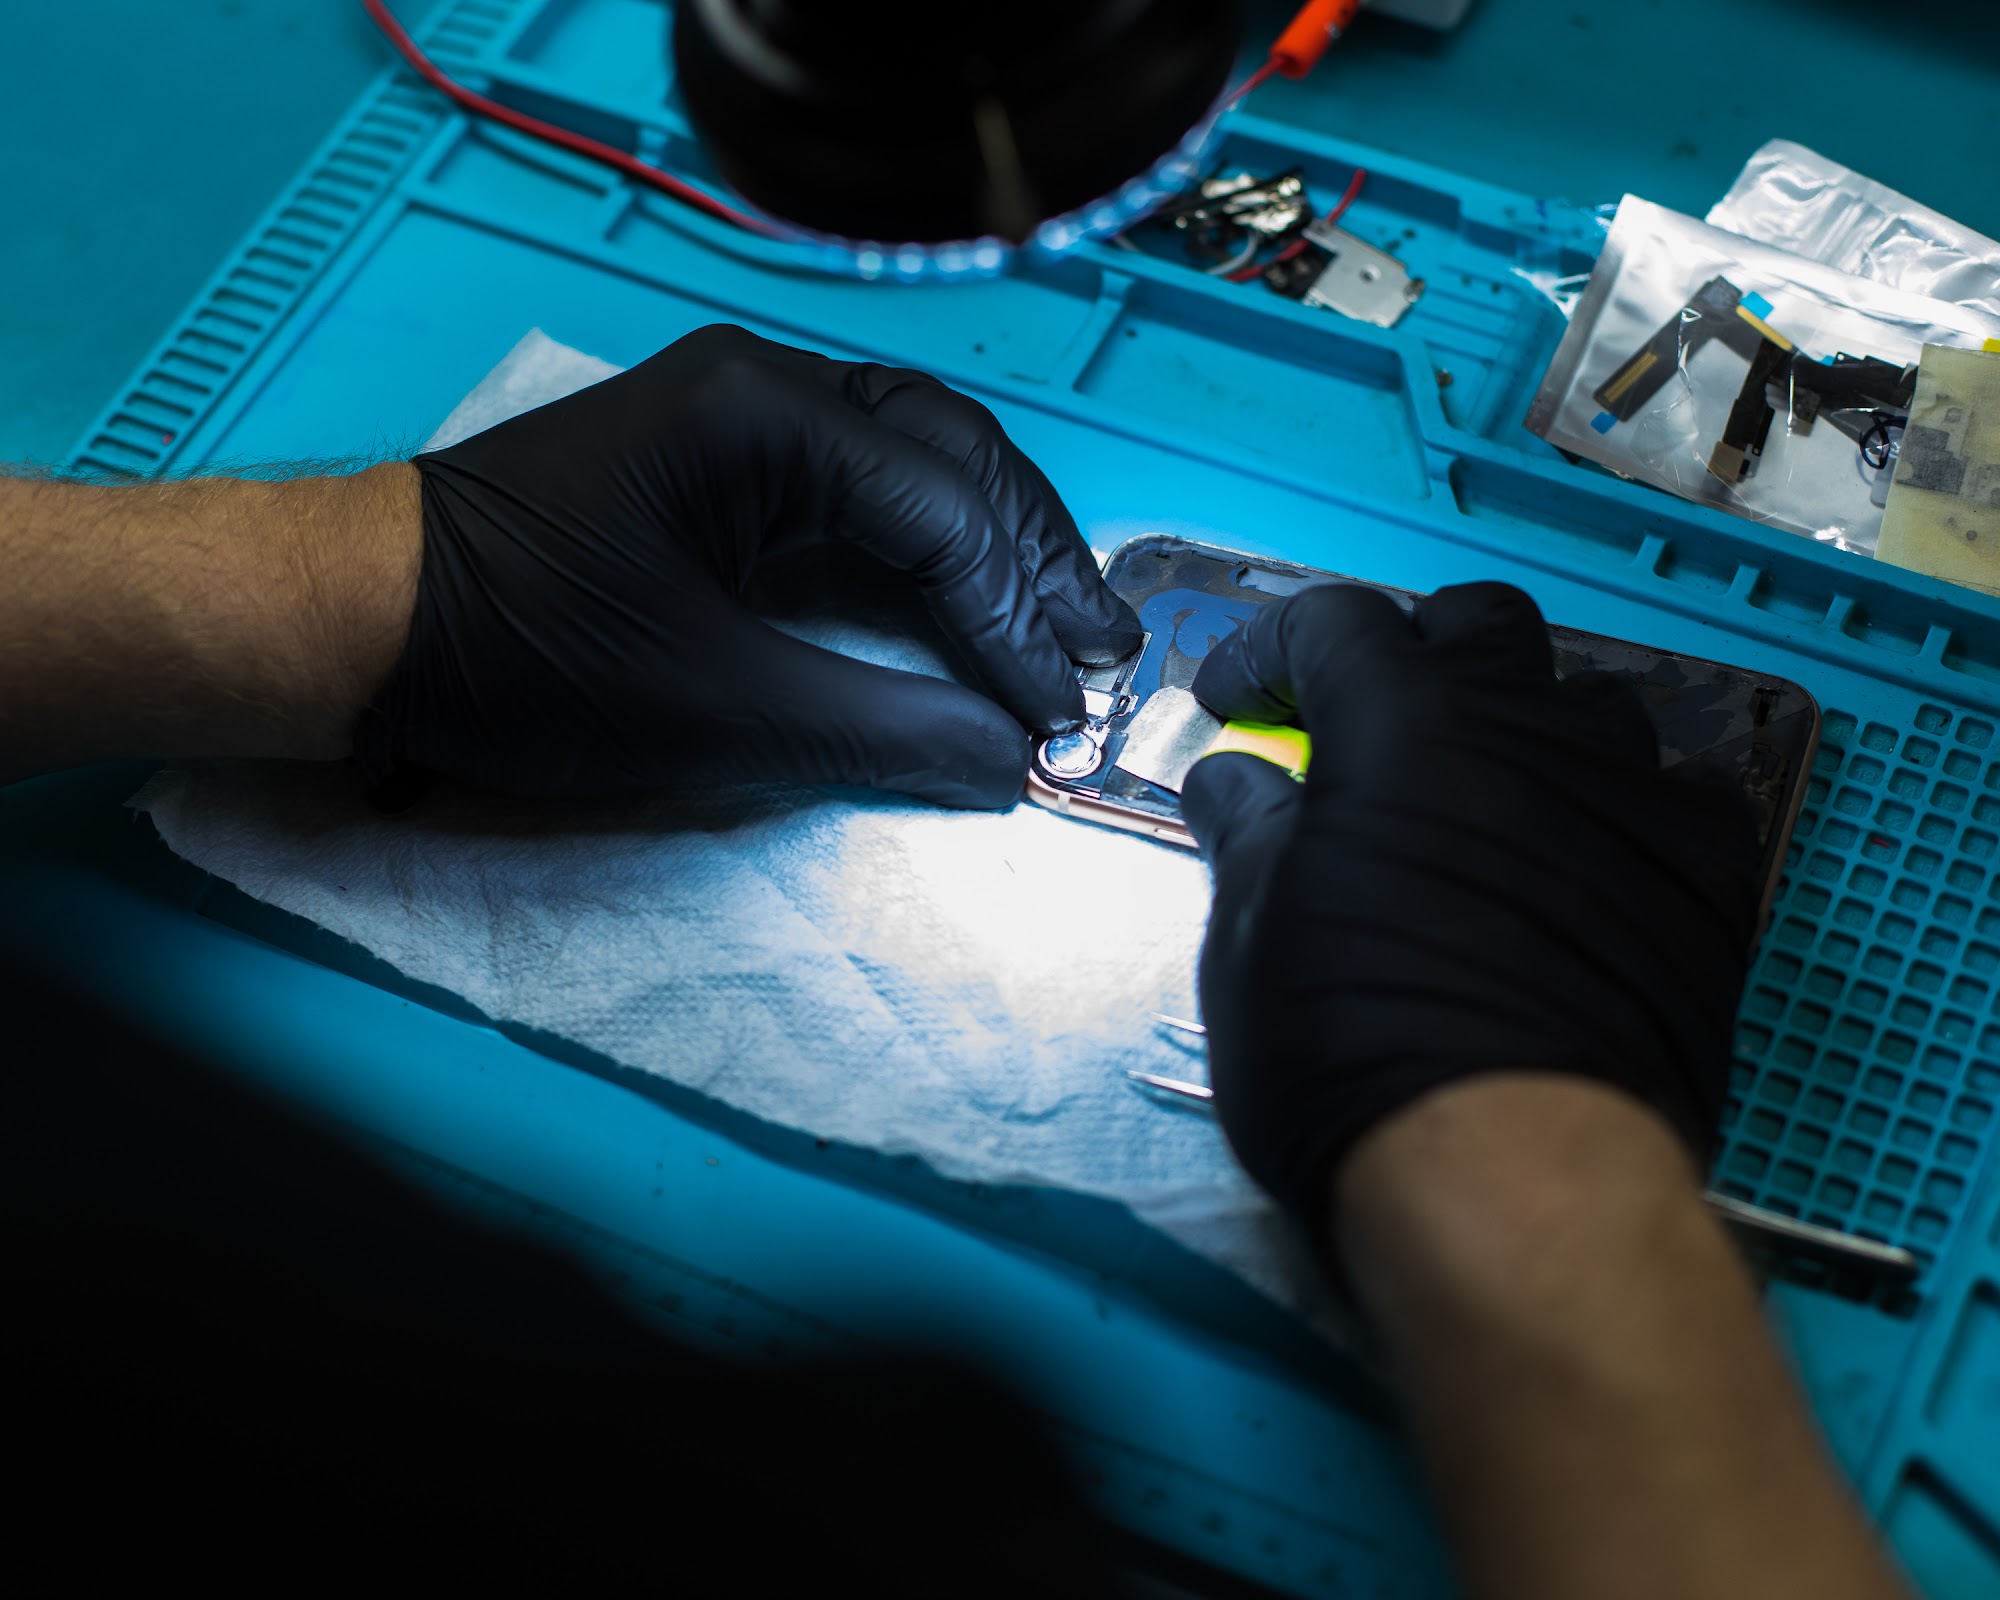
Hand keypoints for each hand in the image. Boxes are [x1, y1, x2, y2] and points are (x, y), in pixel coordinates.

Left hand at [356, 325, 1140, 804]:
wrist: (366, 629)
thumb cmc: (530, 657)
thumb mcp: (717, 709)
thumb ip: (883, 730)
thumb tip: (1011, 765)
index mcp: (764, 415)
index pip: (938, 509)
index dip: (1013, 619)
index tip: (1060, 713)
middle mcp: (766, 386)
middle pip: (950, 453)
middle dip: (1033, 557)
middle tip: (1103, 654)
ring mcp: (740, 416)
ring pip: (913, 460)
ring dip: (992, 544)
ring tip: (1064, 626)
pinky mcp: (720, 464)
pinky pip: (859, 490)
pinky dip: (926, 549)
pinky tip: (969, 598)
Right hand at [1178, 582, 1759, 1228]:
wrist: (1514, 1177)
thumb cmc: (1346, 1047)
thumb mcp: (1252, 936)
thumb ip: (1250, 833)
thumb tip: (1236, 777)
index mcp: (1401, 719)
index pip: (1333, 623)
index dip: (1269, 651)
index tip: (1236, 705)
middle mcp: (1528, 725)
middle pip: (1478, 626)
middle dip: (1413, 655)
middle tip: (1369, 736)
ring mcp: (1635, 792)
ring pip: (1585, 702)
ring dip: (1522, 731)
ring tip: (1487, 809)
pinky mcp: (1712, 875)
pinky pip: (1668, 799)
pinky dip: (1613, 816)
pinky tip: (1586, 877)